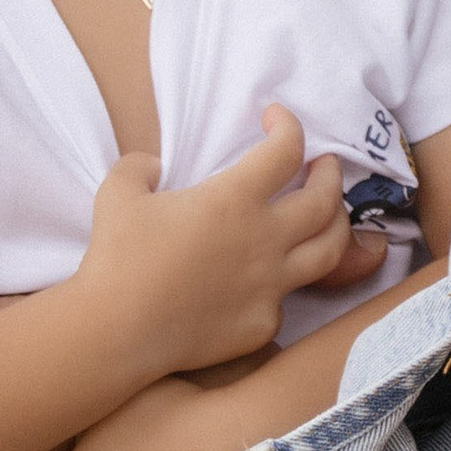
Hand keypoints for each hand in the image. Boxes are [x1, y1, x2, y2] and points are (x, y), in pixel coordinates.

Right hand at [80, 106, 348, 371]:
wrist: (115, 332)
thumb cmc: (117, 257)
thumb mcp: (118, 192)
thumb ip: (140, 167)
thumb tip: (153, 166)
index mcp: (235, 199)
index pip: (286, 150)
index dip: (288, 126)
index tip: (276, 118)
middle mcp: (265, 239)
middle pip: (326, 199)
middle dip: (331, 174)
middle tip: (324, 165)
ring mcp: (270, 286)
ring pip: (330, 251)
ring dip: (336, 226)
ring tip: (328, 217)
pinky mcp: (262, 325)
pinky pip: (285, 299)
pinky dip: (283, 283)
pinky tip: (269, 279)